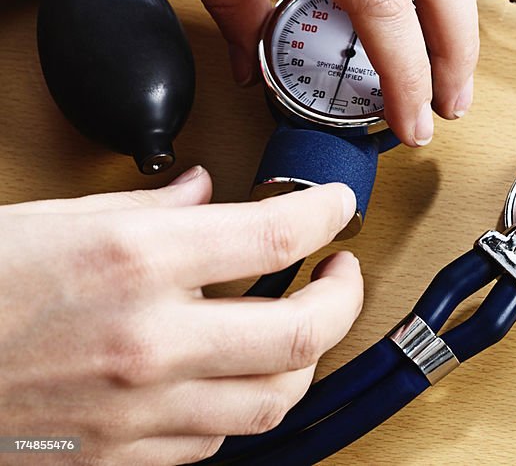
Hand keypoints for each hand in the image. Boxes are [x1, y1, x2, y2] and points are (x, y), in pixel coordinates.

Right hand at [0, 166, 361, 464]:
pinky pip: (213, 442)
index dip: (324, 213)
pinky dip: (241, 405)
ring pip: (273, 401)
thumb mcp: (55, 218)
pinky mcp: (117, 457)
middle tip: (341, 271)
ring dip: (304, 359)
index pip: (275, 237)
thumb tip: (205, 192)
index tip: (335, 207)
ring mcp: (136, 410)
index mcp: (134, 263)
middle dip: (344, 298)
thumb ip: (148, 206)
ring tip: (304, 325)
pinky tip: (235, 375)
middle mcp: (148, 341)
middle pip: (302, 333)